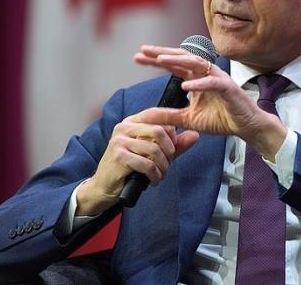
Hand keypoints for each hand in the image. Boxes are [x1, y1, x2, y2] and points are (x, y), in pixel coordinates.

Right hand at [76, 114, 198, 214]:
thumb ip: (174, 144)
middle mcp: (123, 128)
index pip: (155, 114)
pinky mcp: (119, 157)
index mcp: (131, 122)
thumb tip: (195, 135)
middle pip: (159, 131)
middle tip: (168, 163)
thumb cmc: (129, 169)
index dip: (171, 127)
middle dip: (169, 151)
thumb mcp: (153, 154)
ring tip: (161, 174)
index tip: (176, 143)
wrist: (104, 187)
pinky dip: (155, 175)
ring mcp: (119, 141)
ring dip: (163, 166)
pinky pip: (147, 164)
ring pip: (154, 150)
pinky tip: (153, 180)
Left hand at [133, 45, 287, 159]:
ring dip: (178, 61)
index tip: (137, 57)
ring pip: (196, 64)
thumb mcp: (188, 119)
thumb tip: (145, 116)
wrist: (246, 127)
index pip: (173, 65)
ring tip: (160, 60)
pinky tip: (185, 86)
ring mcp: (218, 78)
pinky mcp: (228, 88)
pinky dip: (199, 84)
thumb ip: (168, 116)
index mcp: (196, 78)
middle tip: (143, 50)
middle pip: (181, 58)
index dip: (155, 60)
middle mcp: (205, 73)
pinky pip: (212, 83)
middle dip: (162, 53)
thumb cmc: (221, 119)